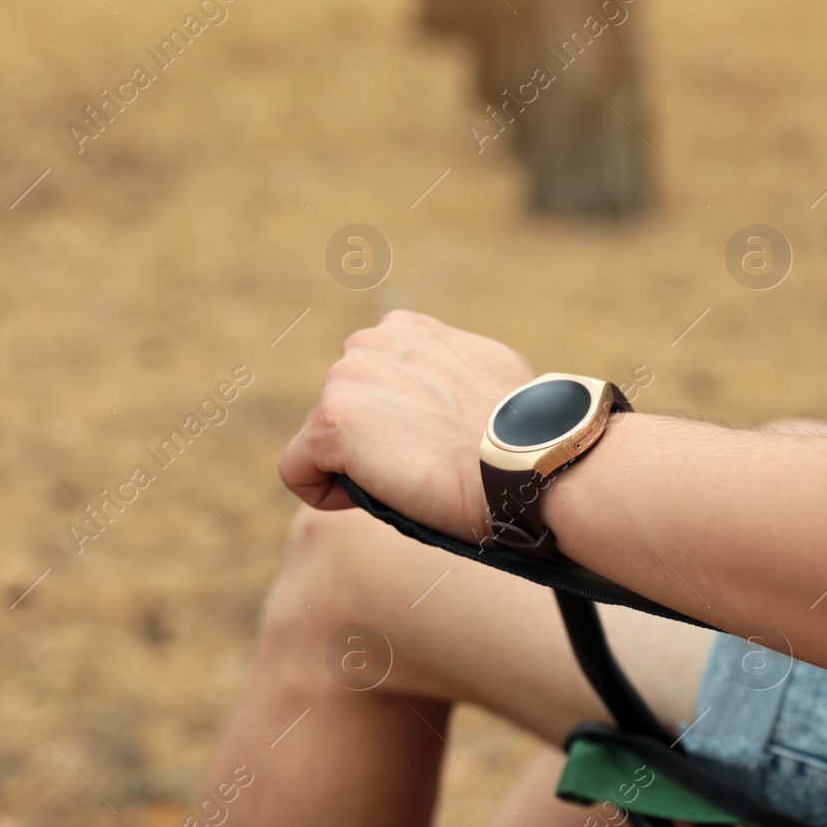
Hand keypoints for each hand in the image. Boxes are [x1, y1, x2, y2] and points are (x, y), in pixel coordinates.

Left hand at [279, 310, 534, 540]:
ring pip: (321, 442)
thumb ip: (452, 372)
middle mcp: (371, 341)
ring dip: (356, 470)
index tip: (435, 447)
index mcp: (407, 328)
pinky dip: (325, 495)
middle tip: (424, 470)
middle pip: (344, 412)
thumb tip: (454, 399)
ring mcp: (347, 377)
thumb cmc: (525, 434)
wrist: (528, 459)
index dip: (397, 426)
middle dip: (372, 446)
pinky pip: (298, 471)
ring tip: (411, 481)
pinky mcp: (330, 422)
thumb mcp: (491, 375)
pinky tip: (376, 498)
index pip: (374, 384)